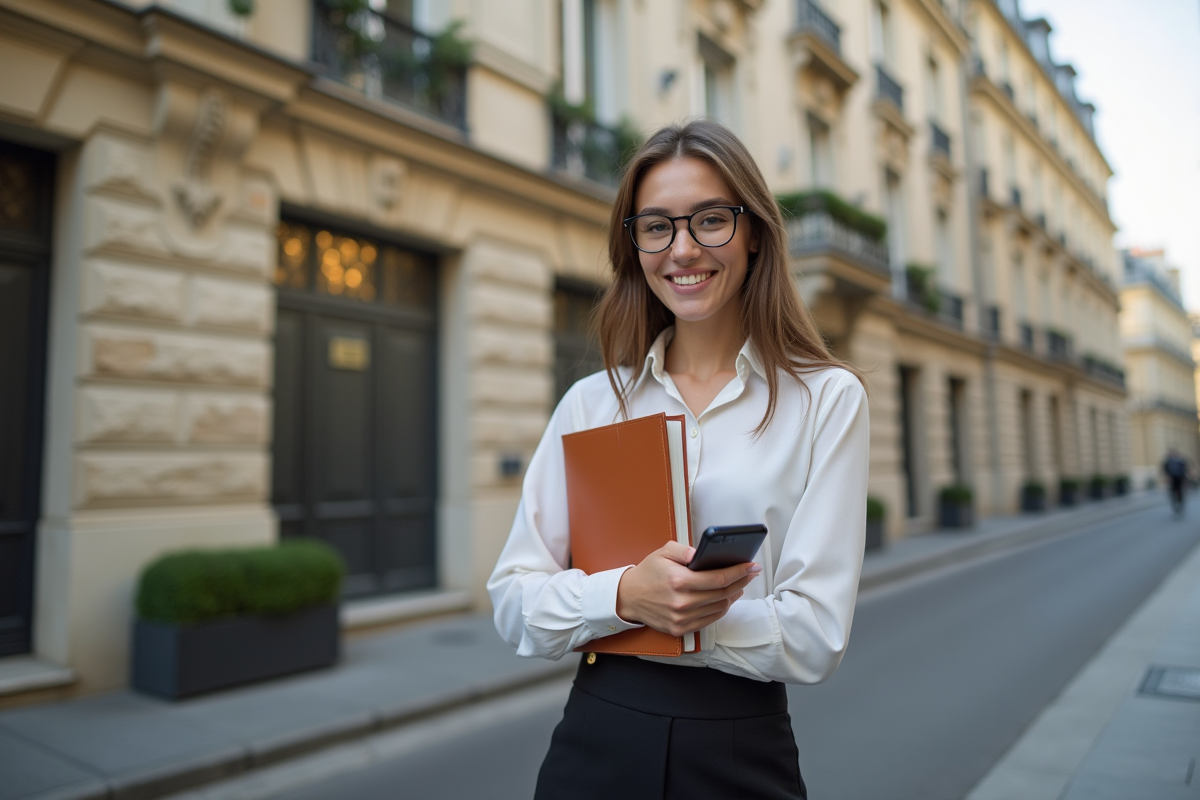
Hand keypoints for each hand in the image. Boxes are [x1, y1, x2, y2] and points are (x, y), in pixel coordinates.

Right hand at [615, 540, 760, 636]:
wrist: (628, 597)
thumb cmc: (648, 573)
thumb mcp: (664, 552)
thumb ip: (685, 549)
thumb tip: (704, 553)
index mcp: (679, 581)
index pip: (718, 579)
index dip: (739, 572)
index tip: (751, 566)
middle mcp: (682, 602)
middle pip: (723, 594)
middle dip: (741, 582)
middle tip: (751, 573)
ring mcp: (682, 618)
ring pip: (719, 608)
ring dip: (733, 596)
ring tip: (739, 584)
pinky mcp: (680, 629)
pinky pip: (709, 620)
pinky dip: (721, 609)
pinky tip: (725, 599)